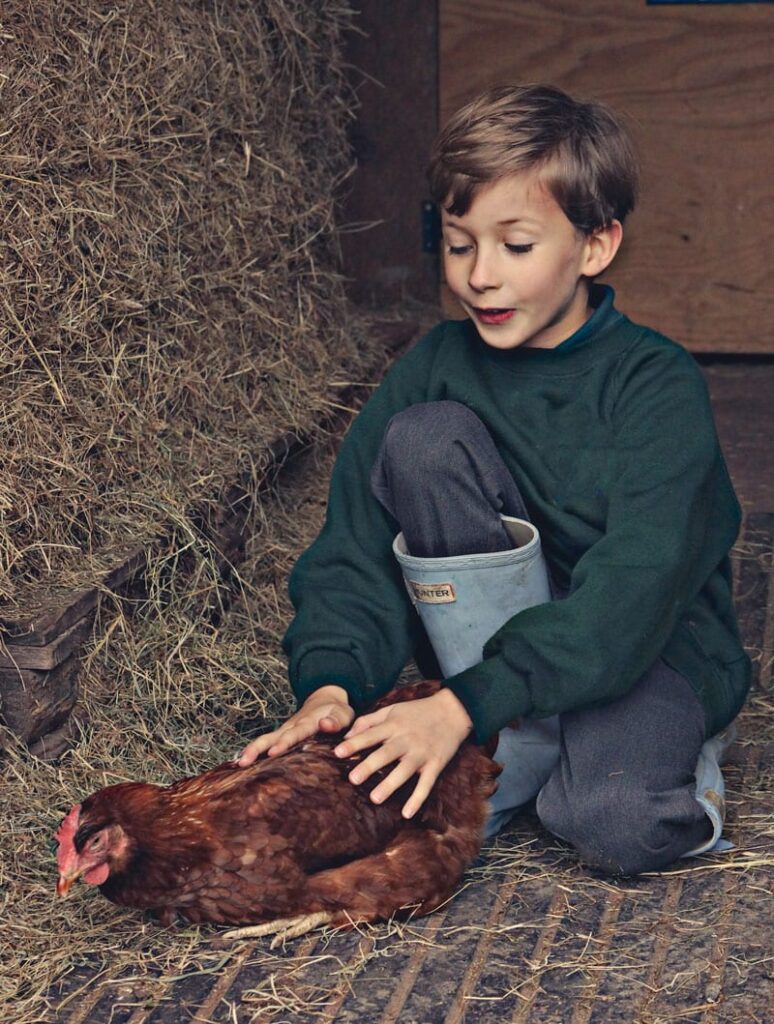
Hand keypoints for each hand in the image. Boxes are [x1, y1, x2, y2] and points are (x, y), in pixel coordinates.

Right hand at [237, 685, 353, 765]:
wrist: (326, 700)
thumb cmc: (337, 712)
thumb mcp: (343, 714)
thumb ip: (336, 721)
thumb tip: (324, 724)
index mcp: (308, 722)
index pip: (295, 734)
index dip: (284, 743)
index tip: (273, 752)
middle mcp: (292, 726)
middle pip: (272, 737)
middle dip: (259, 749)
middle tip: (245, 760)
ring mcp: (284, 730)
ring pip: (265, 739)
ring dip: (252, 750)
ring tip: (239, 763)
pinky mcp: (281, 735)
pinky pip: (265, 743)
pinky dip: (253, 751)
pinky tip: (241, 763)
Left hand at [333, 688, 472, 818]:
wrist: (452, 711)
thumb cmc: (418, 711)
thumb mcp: (393, 709)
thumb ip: (369, 720)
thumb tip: (348, 734)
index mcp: (394, 725)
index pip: (371, 735)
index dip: (354, 743)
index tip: (338, 752)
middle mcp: (407, 739)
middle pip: (386, 754)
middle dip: (369, 766)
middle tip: (352, 779)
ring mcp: (422, 753)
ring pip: (404, 771)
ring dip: (390, 785)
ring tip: (375, 798)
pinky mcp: (435, 764)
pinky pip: (426, 784)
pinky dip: (418, 799)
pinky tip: (407, 813)